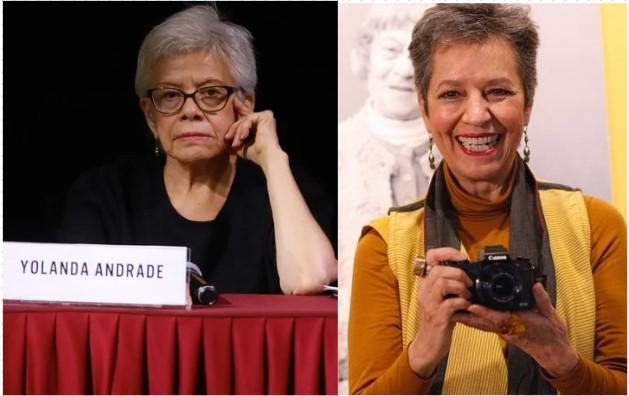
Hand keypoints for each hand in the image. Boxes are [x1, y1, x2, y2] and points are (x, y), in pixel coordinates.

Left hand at [224, 96, 283, 169]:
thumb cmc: (257, 154)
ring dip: (238, 131)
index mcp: (260, 126)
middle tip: (228, 139)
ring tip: (237, 143)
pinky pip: (249, 118)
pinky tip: (243, 137)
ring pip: (245, 119)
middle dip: (234, 130)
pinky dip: (244, 128)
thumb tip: (225, 137)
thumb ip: (235, 138)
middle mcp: (264, 120)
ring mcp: (266, 117)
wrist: (267, 157)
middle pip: (243, 120)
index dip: (233, 129)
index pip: (244, 122)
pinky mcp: (266, 116)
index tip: (226, 138)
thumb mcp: (242, 145)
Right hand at [408, 247, 471, 377]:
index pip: (430, 257)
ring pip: (443, 283)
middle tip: (469, 285)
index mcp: (426, 284)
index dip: (447, 252)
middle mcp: (424, 291)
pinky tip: (467, 307)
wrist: (429, 345)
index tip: (462, 258)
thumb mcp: (441, 299)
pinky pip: (450, 303)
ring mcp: (429, 304)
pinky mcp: (437, 317)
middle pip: (439, 270)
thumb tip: (468, 273)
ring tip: (467, 296)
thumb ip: (449, 286)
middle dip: (459, 274)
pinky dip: (463, 303)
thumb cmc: (439, 321)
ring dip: (461, 287)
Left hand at [456, 282, 578, 376]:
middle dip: (467, 316)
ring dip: (468, 318)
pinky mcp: (504, 331)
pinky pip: (486, 326)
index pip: (499, 318)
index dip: (485, 312)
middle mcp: (508, 329)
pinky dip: (475, 320)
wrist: (554, 352)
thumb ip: (542, 300)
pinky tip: (466, 315)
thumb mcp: (551, 316)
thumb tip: (536, 286)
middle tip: (451, 308)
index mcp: (519, 324)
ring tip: (452, 311)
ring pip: (482, 325)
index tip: (472, 306)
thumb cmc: (552, 336)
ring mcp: (505, 331)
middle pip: (483, 323)